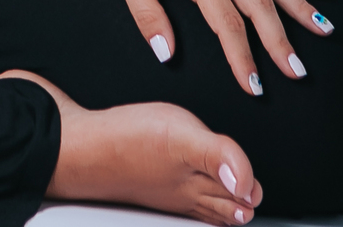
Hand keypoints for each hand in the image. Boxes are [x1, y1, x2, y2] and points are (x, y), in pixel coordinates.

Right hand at [0, 67, 260, 222]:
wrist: (80, 147)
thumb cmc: (127, 141)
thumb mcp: (182, 136)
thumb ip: (221, 156)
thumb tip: (252, 184)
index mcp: (201, 179)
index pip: (241, 191)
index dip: (255, 188)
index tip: (262, 189)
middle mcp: (187, 190)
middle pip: (225, 203)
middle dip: (244, 202)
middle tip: (256, 199)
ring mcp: (167, 190)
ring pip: (205, 203)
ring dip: (224, 205)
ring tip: (237, 208)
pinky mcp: (149, 182)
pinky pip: (183, 197)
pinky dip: (197, 198)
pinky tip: (194, 194)